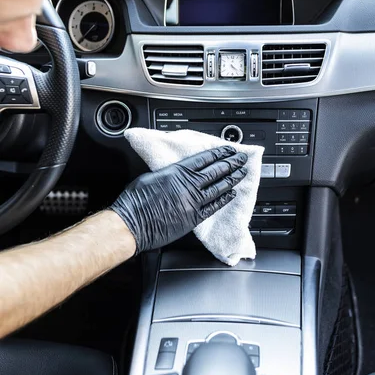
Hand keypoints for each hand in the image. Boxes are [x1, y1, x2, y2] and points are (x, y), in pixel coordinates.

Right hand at [110, 145, 247, 253]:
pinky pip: (213, 206)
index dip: (219, 153)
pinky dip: (224, 200)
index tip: (228, 150)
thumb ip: (168, 173)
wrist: (132, 224)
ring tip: (241, 174)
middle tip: (242, 159)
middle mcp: (188, 185)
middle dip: (231, 164)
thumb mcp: (151, 177)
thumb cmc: (136, 201)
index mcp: (177, 172)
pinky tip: (231, 195)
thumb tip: (177, 173)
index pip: (204, 159)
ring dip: (232, 180)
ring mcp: (192, 202)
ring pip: (218, 187)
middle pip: (216, 171)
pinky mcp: (193, 218)